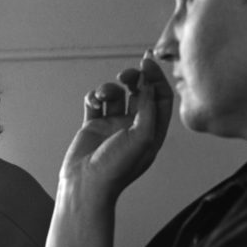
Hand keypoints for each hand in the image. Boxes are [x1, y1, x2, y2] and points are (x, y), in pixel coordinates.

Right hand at [60, 51, 173, 204]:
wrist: (86, 184)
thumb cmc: (116, 167)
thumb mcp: (142, 137)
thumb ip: (148, 108)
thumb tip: (149, 83)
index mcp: (152, 131)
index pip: (160, 97)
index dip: (156, 78)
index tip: (147, 62)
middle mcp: (134, 126)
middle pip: (139, 91)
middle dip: (133, 78)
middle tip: (126, 74)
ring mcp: (113, 125)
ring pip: (116, 94)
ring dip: (110, 88)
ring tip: (104, 95)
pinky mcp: (93, 126)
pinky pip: (96, 102)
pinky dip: (94, 96)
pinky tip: (94, 101)